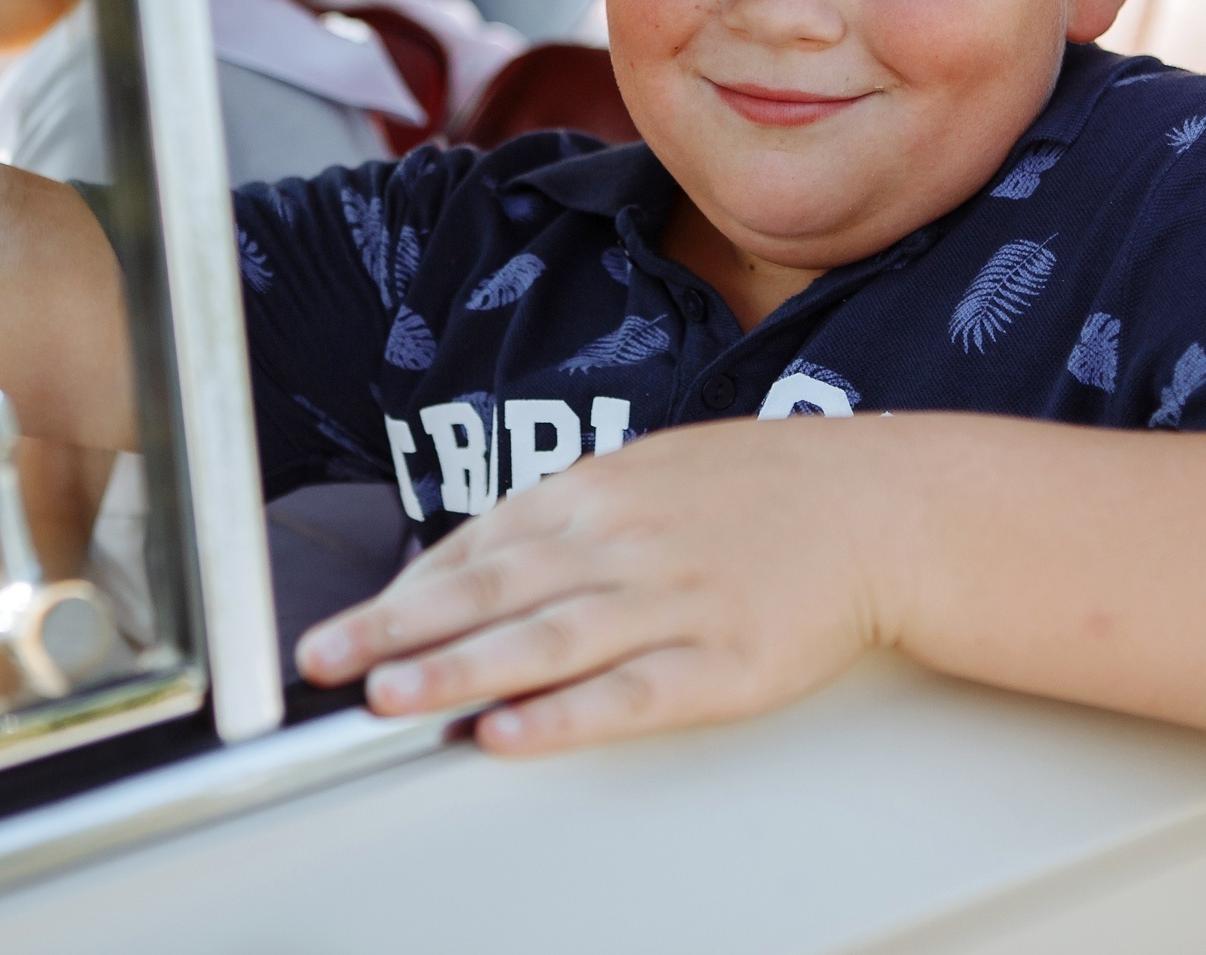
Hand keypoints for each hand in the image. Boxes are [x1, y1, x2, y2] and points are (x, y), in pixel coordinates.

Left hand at [294, 417, 896, 754]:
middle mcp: (624, 542)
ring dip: (458, 671)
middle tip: (325, 659)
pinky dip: (565, 715)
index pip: (479, 547)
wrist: (879, 505)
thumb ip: (564, 516)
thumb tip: (473, 562)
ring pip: (546, 641)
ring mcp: (674, 602)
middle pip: (492, 589)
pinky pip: (630, 693)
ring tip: (389, 698)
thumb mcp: (651, 472)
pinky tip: (510, 733)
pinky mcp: (722, 663)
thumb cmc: (760, 491)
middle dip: (398, 628)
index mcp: (599, 492)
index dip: (404, 592)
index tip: (344, 627)